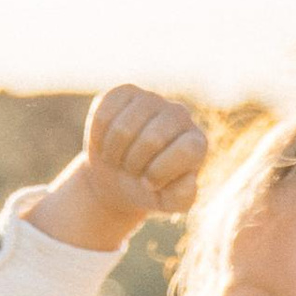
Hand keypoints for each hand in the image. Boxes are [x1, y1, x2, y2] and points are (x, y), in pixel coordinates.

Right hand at [29, 85, 208, 251]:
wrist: (120, 177)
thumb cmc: (150, 191)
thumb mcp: (167, 203)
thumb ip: (181, 198)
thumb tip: (189, 180)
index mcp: (196, 143)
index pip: (187, 150)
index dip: (161, 172)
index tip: (149, 184)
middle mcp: (179, 115)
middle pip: (152, 139)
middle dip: (135, 165)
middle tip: (132, 171)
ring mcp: (152, 99)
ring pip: (123, 128)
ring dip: (114, 154)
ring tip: (119, 159)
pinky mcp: (125, 92)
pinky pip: (103, 116)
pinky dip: (99, 138)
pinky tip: (107, 142)